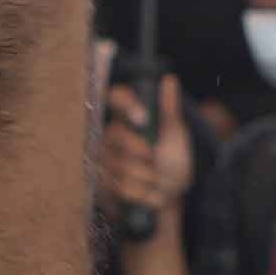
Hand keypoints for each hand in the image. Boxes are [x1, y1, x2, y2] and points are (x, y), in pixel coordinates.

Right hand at [93, 67, 193, 227]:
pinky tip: (150, 193)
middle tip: (157, 159)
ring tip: (157, 179)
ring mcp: (101, 160)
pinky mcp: (100, 185)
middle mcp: (108, 135)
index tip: (143, 118)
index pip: (115, 97)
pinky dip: (142, 193)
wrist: (170, 195)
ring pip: (119, 165)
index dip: (125, 104)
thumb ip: (169, 109)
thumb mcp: (175, 134)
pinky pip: (119, 188)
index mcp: (126, 117)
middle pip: (115, 135)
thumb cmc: (171, 159)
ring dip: (147, 176)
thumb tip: (169, 79)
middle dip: (142, 151)